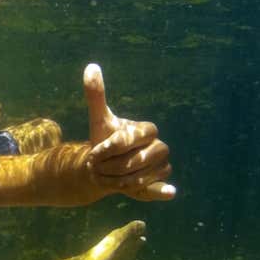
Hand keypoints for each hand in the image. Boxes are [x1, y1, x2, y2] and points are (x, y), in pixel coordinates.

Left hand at [83, 64, 174, 200]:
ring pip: (138, 177)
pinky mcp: (160, 182)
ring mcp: (162, 165)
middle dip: (111, 166)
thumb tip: (91, 67)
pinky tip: (168, 192)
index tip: (95, 152)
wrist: (107, 165)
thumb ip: (96, 95)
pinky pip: (157, 188)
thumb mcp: (99, 120)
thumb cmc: (105, 141)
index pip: (130, 138)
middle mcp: (160, 146)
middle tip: (98, 167)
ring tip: (107, 176)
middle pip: (134, 161)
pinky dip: (160, 191)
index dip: (110, 147)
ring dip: (117, 180)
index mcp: (148, 129)